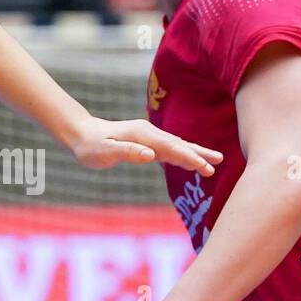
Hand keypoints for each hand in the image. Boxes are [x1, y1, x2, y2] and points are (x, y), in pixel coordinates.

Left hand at [69, 115, 222, 173]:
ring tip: (215, 161)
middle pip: (179, 144)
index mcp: (142, 134)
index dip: (188, 157)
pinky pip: (169, 149)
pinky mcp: (146, 143)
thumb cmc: (90, 145)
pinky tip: (192, 162)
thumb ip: (128, 152)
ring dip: (195, 153)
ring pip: (176, 146)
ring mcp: (148, 137)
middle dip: (198, 154)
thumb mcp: (105, 151)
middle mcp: (148, 133)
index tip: (204, 167)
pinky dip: (183, 155)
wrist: (81, 134)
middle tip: (218, 162)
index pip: (170, 147)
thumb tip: (151, 155)